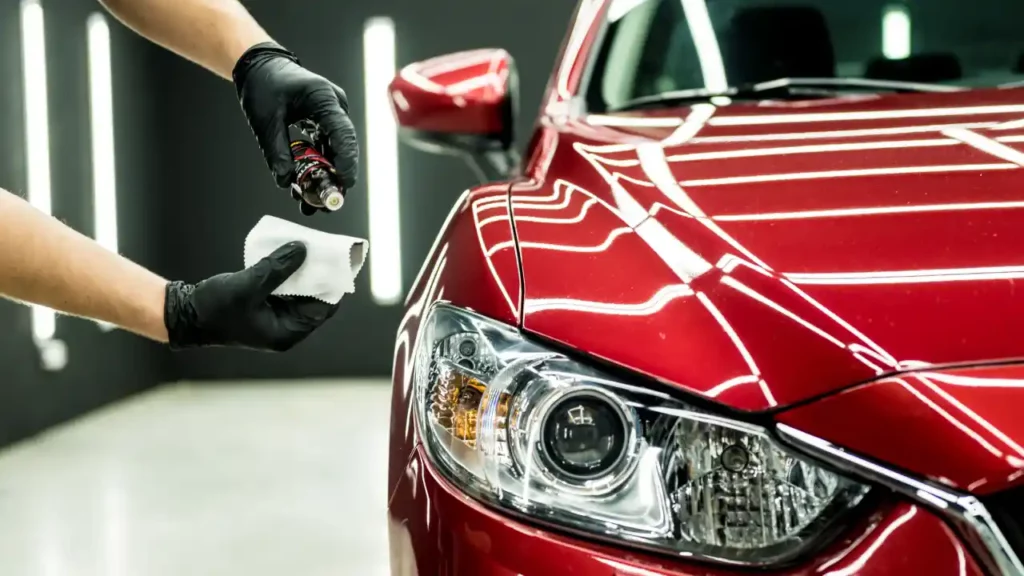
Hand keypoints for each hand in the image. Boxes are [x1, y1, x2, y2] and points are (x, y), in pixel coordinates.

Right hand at [163, 242, 338, 350]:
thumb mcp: (249, 286)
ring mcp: (275, 317)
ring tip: (310, 248)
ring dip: (303, 271)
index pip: (323, 308)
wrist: (183, 316)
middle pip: (313, 299)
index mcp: (287, 333)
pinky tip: (289, 254)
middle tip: (325, 250)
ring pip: (299, 291)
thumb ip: (277, 268)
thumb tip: (303, 250)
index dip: (332, 284)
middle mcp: (285, 327)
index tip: (339, 262)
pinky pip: (284, 288)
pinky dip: (287, 273)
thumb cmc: (215, 309)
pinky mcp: (264, 306)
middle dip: (318, 275)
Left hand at [232, 42, 358, 214]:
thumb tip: (286, 181)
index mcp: (324, 99)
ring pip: (335, 151)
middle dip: (335, 177)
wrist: (259, 66)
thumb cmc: (263, 84)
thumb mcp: (265, 120)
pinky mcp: (324, 123)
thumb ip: (276, 152)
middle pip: (343, 148)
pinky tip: (307, 185)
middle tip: (324, 204)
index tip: (343, 186)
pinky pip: (326, 148)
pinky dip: (318, 166)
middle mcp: (335, 107)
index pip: (343, 135)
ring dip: (325, 176)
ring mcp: (331, 115)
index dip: (346, 163)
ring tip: (311, 202)